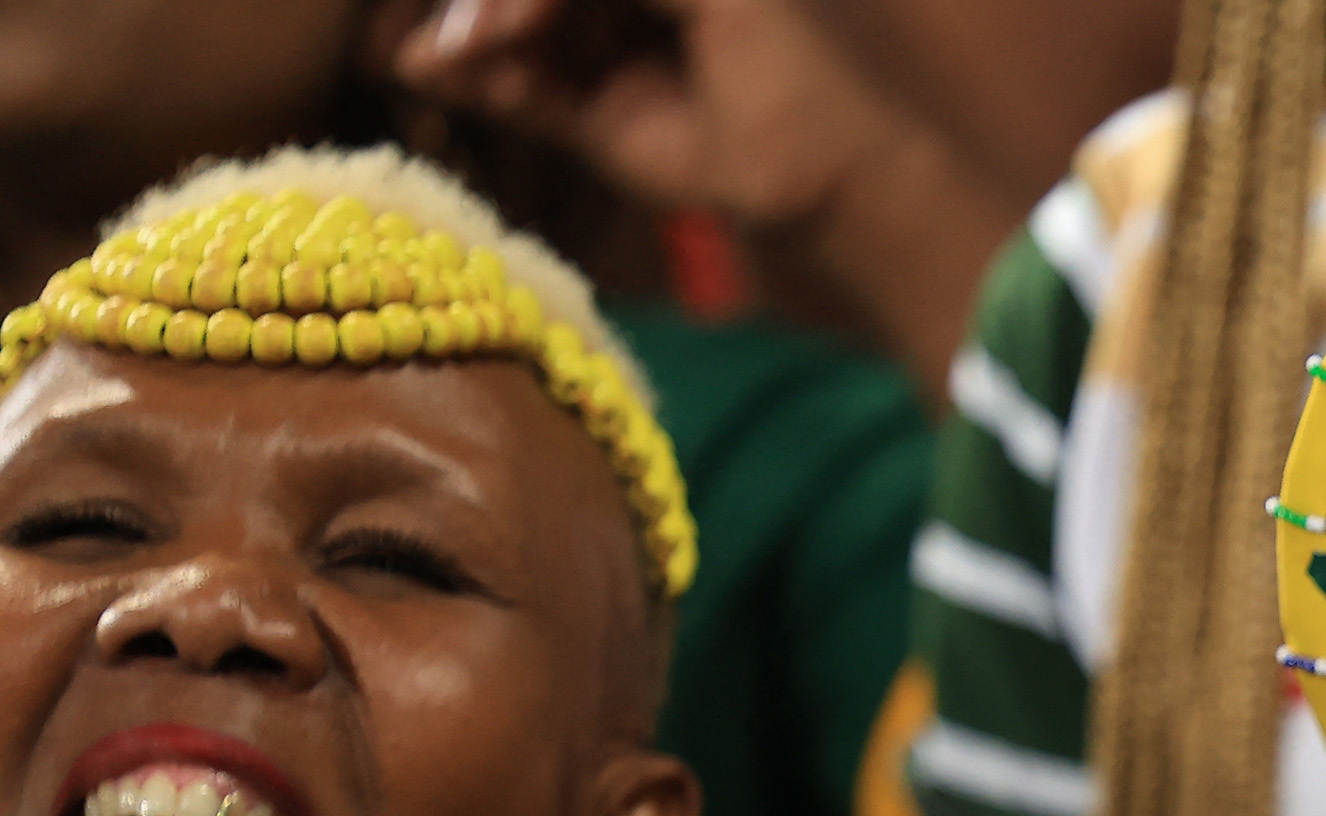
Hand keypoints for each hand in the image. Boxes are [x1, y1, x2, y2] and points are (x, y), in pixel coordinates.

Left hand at [393, 0, 882, 237]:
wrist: (815, 188)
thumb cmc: (729, 161)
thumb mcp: (592, 123)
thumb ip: (517, 86)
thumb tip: (411, 62)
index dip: (469, 12)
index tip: (413, 56)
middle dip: (467, 2)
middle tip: (418, 48)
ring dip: (488, 2)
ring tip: (457, 49)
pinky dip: (531, 2)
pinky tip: (495, 35)